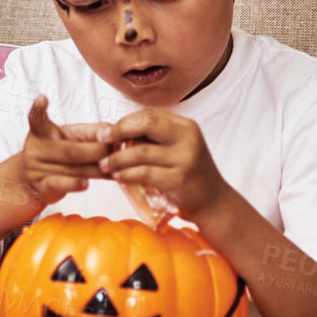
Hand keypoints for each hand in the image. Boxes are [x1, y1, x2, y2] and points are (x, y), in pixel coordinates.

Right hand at [20, 95, 113, 203]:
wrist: (32, 181)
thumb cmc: (58, 154)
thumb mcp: (71, 138)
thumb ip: (92, 133)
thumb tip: (115, 134)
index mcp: (42, 132)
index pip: (37, 119)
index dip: (38, 108)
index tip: (42, 98)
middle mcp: (35, 148)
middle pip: (70, 150)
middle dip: (97, 151)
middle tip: (115, 151)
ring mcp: (35, 168)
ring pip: (71, 169)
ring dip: (96, 170)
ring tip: (113, 168)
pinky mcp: (39, 185)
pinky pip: (60, 184)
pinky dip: (75, 184)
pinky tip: (86, 184)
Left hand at [98, 107, 228, 219]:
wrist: (214, 202)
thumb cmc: (189, 174)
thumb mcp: (178, 149)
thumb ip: (155, 140)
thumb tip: (118, 133)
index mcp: (185, 127)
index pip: (150, 115)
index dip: (125, 121)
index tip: (108, 131)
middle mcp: (188, 138)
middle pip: (147, 124)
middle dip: (119, 131)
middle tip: (101, 141)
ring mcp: (185, 158)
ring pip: (141, 152)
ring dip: (117, 158)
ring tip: (104, 165)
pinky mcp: (179, 179)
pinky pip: (144, 173)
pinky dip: (127, 174)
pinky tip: (118, 177)